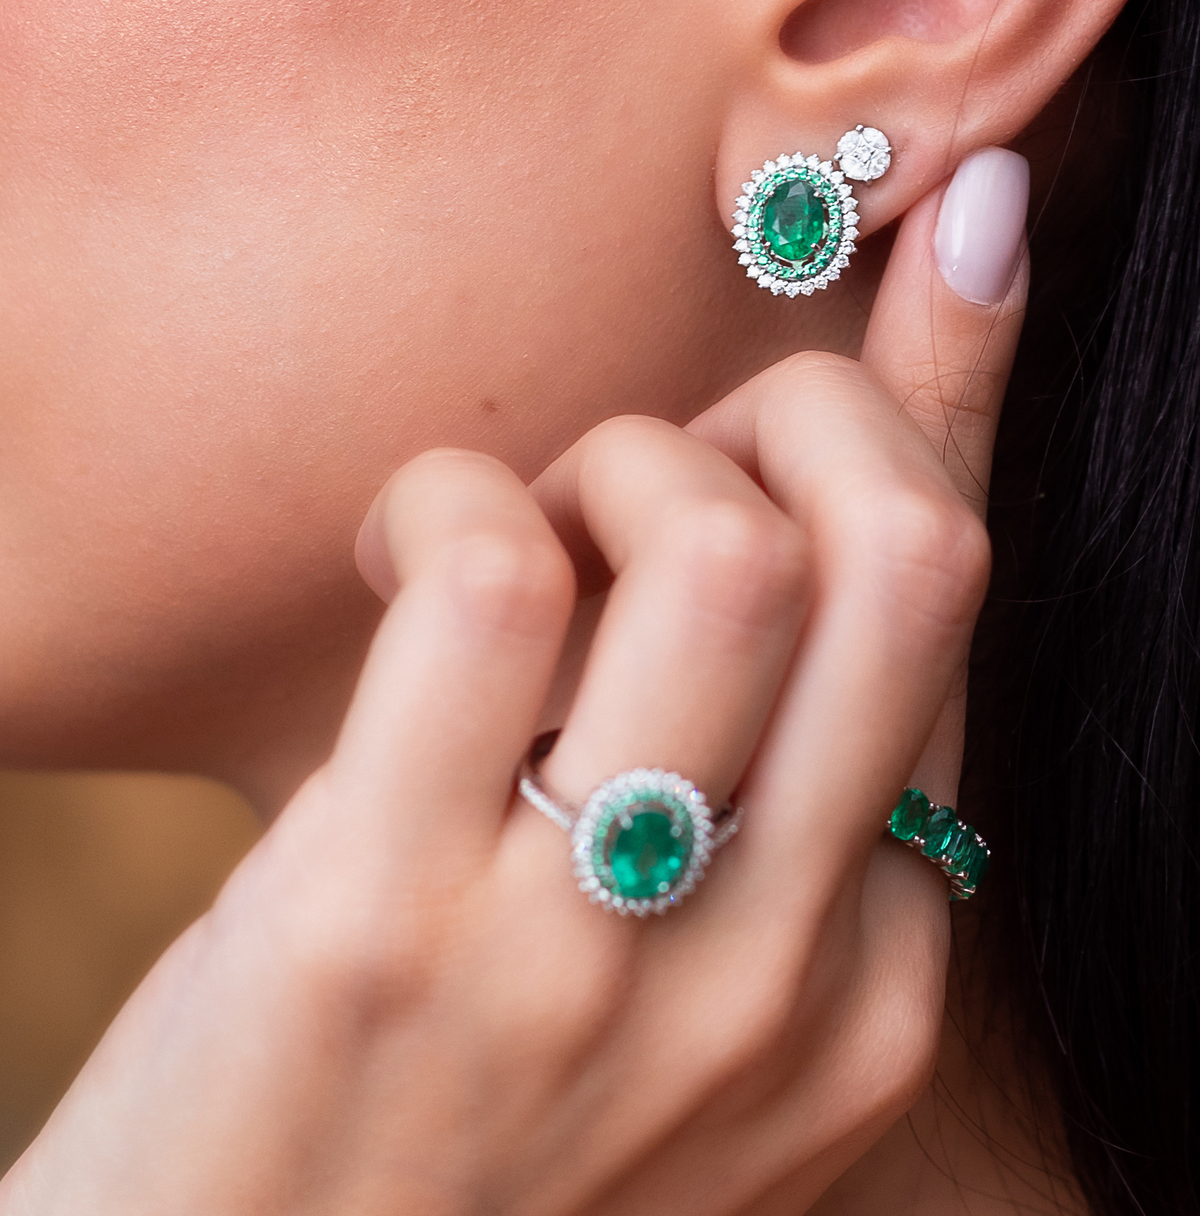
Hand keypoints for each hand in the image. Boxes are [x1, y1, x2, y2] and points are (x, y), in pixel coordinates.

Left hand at [1, 163, 1026, 1215]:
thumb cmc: (446, 1103)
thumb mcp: (679, 954)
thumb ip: (785, 744)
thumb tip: (902, 453)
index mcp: (871, 990)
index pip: (958, 605)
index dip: (889, 426)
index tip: (859, 321)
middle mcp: (776, 978)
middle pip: (915, 548)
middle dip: (800, 411)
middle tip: (660, 471)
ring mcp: (592, 959)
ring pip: (722, 547)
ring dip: (615, 467)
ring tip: (521, 540)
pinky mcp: (385, 921)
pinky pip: (492, 579)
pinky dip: (447, 500)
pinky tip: (395, 561)